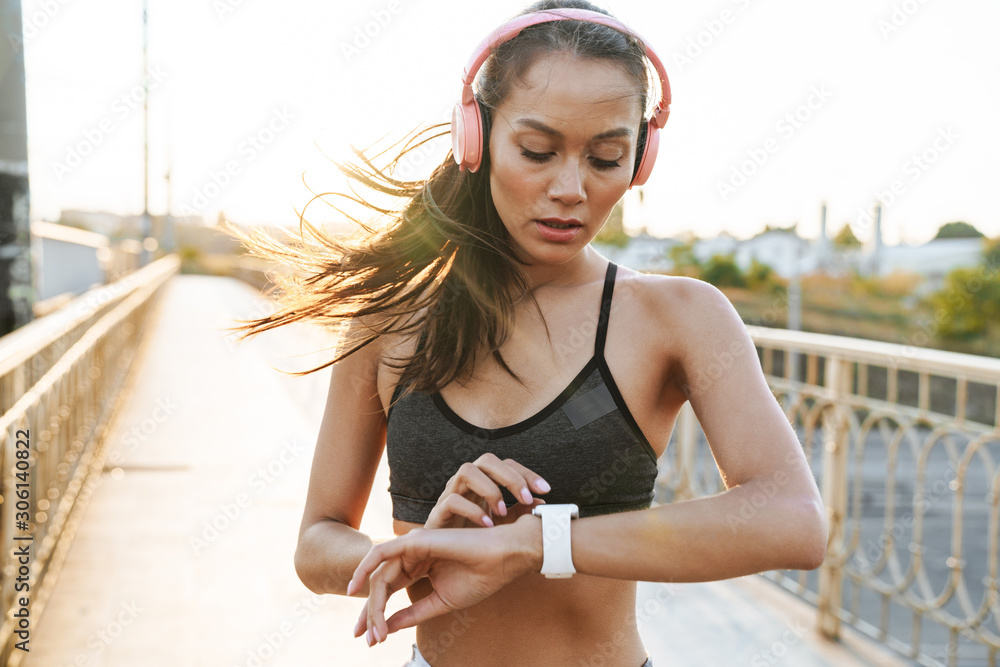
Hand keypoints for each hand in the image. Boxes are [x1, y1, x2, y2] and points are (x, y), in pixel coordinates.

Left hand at [348, 514, 541, 644]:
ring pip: (380, 576)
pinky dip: (364, 569)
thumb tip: (387, 628)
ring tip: (375, 630)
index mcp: (419, 567)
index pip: (390, 590)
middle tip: (366, 638)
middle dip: (370, 613)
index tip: (370, 640)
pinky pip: (380, 554)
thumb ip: (413, 613)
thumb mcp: (440, 602)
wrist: (501, 560)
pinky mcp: (413, 541)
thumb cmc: (478, 578)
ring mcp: (412, 547)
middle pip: (380, 585)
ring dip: (373, 605)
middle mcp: (412, 556)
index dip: (377, 614)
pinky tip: (355, 588)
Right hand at [423, 453, 550, 529]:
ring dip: (490, 489)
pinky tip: (488, 525)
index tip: (546, 490)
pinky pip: (452, 501)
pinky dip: (473, 511)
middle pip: (486, 460)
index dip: (526, 473)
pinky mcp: (438, 512)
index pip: (506, 464)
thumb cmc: (475, 534)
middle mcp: (467, 481)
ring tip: (503, 511)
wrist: (445, 556)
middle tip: (527, 498)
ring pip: (466, 471)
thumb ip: (521, 510)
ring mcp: (450, 493)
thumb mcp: (503, 522)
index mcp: (484, 480)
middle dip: (510, 477)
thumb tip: (542, 501)